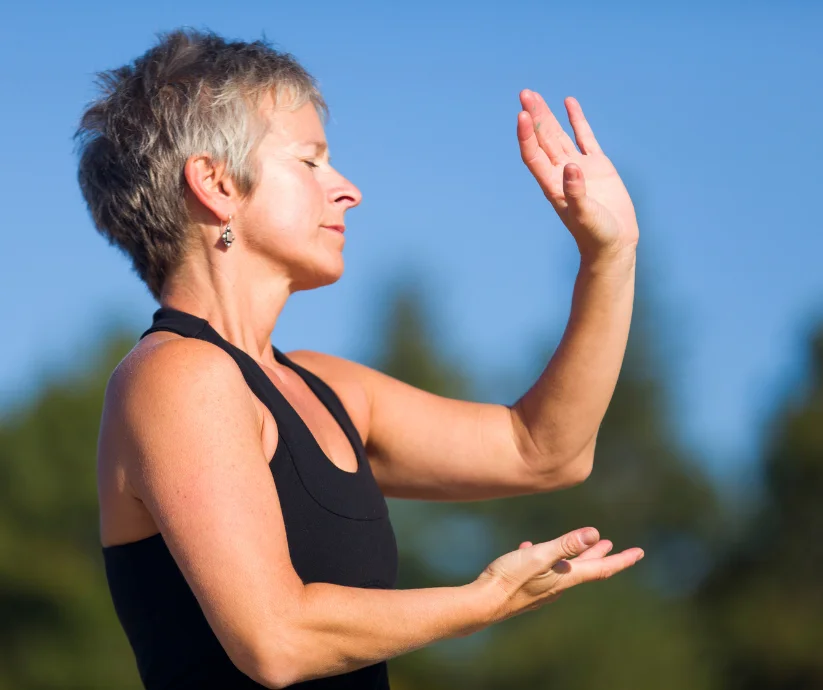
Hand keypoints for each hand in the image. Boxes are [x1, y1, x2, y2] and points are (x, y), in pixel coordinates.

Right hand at [475, 527, 643, 622]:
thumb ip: (565, 545)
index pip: (600, 568)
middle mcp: (557, 585)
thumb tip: (594, 534)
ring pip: (563, 568)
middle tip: (614, 545)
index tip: (639, 552)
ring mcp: (541, 587)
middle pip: (585, 569)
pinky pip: (540, 569)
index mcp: (565, 578)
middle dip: (600, 556)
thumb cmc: (510, 578)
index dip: (621, 560)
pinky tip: (528, 547)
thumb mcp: (539, 556)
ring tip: (578, 545)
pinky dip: (543, 556)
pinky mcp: (525, 587)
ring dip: (574, 555)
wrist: (483, 603)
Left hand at [518, 90, 638, 262]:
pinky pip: (584, 137)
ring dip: (548, 116)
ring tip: (534, 95)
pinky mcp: (597, 166)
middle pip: (543, 140)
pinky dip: (576, 121)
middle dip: (534, 117)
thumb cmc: (595, 234)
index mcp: (553, 185)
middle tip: (525, 93)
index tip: (522, 115)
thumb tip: (571, 167)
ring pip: (559, 135)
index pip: (534, 155)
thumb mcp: (585, 215)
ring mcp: (578, 168)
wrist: (613, 243)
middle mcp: (561, 173)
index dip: (527, 136)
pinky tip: (569, 103)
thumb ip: (576, 193)